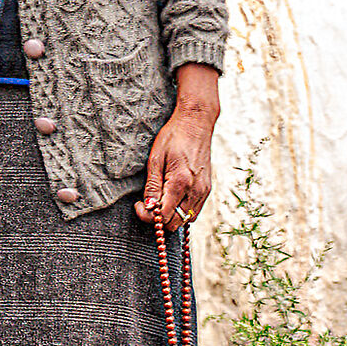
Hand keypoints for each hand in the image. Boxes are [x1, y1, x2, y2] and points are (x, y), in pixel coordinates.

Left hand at [133, 65, 219, 229]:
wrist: (196, 123)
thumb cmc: (173, 137)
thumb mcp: (155, 159)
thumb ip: (152, 186)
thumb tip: (148, 207)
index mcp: (181, 182)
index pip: (164, 216)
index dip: (148, 216)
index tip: (138, 205)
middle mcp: (196, 190)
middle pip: (176, 223)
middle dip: (159, 219)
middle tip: (147, 204)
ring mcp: (204, 190)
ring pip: (186, 220)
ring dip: (171, 216)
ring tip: (160, 200)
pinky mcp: (208, 188)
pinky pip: (194, 210)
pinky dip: (182, 210)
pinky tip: (172, 197)